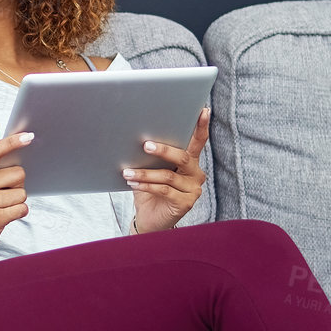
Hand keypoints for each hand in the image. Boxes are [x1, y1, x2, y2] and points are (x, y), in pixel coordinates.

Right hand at [0, 119, 31, 253]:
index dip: (12, 142)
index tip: (28, 136)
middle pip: (18, 174)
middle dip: (17, 183)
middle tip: (2, 191)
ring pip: (22, 193)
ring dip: (17, 200)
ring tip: (1, 204)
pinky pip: (22, 209)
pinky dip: (18, 212)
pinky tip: (5, 213)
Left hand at [127, 106, 208, 232]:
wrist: (150, 220)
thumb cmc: (150, 191)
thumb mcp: (151, 170)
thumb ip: (151, 157)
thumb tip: (138, 139)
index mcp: (190, 162)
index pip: (198, 142)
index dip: (201, 126)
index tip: (203, 110)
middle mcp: (196, 174)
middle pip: (182, 157)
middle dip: (163, 150)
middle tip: (145, 145)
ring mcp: (193, 189)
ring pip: (168, 175)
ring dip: (145, 173)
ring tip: (127, 171)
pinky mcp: (186, 203)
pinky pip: (164, 190)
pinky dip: (146, 185)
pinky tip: (133, 183)